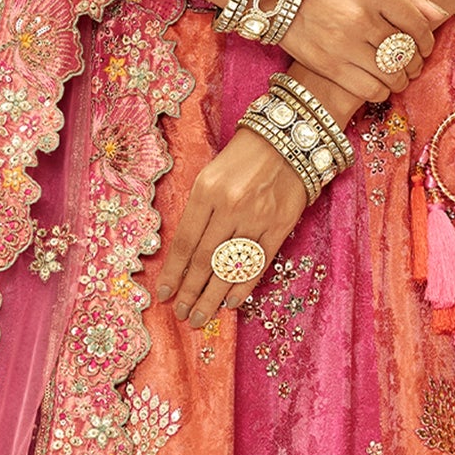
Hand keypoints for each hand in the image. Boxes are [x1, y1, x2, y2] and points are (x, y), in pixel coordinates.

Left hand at [157, 128, 308, 328]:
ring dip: (212, 298)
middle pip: (205, 262)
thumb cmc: (243, 156)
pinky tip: (229, 303)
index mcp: (207, 190)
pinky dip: (242, 288)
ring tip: (200, 317)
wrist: (290, 137)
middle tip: (182, 315)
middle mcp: (231, 206)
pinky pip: (257, 265)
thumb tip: (184, 256)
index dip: (173, 273)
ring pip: (229, 269)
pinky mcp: (280, 226)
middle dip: (190, 293)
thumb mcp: (211, 174)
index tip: (164, 294)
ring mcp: (257, 218)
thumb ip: (199, 211)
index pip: (185, 242)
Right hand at [282, 0, 444, 103]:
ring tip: (398, 77)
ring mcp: (345, 43)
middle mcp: (361, 16)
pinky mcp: (330, 66)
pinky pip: (370, 89)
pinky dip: (382, 92)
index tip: (425, 46)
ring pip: (391, 73)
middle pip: (405, 50)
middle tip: (413, 65)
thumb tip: (438, 15)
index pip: (416, 22)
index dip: (427, 39)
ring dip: (400, 80)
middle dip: (415, 62)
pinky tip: (380, 87)